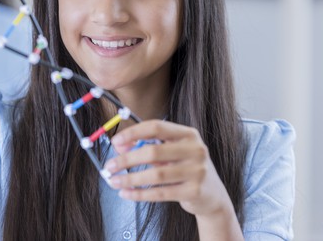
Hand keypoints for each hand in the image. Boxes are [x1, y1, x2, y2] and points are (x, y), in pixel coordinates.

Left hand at [103, 120, 233, 216]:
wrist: (212, 195)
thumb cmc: (185, 168)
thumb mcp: (170, 152)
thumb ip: (147, 146)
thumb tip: (118, 146)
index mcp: (188, 134)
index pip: (156, 127)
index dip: (133, 133)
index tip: (115, 141)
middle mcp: (196, 149)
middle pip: (153, 151)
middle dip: (126, 159)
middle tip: (109, 166)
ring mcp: (198, 171)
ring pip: (155, 175)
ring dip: (130, 179)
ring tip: (114, 181)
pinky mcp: (195, 191)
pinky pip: (160, 193)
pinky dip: (139, 194)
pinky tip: (126, 193)